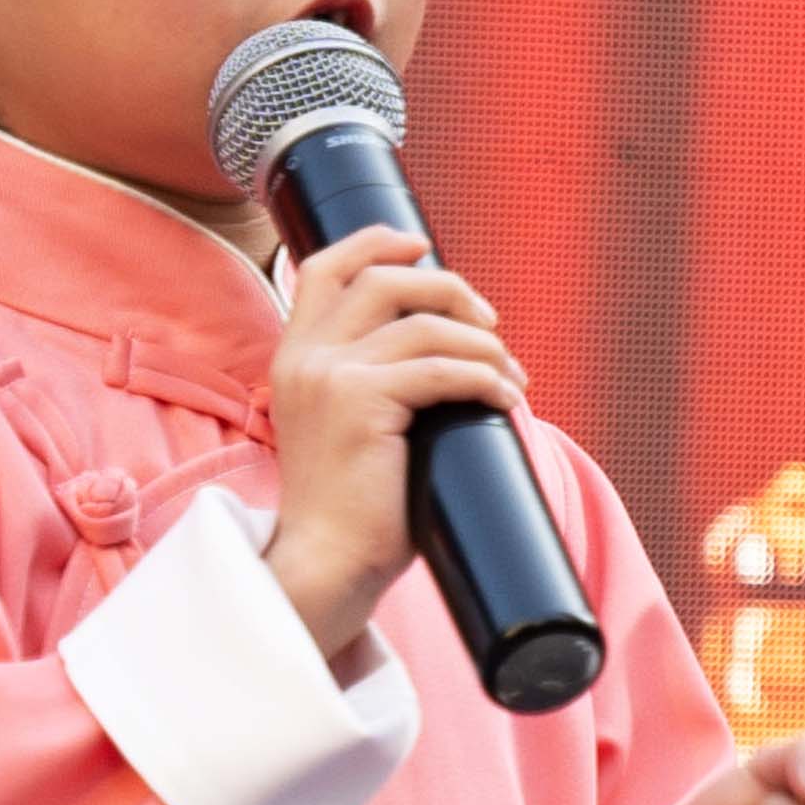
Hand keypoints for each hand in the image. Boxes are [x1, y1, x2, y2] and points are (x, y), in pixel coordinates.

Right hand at [264, 224, 532, 662]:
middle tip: (490, 324)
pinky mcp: (364, 402)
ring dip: (482, 345)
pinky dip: (486, 378)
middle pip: (385, 281)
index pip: (325, 267)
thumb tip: (445, 353)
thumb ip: (370, 382)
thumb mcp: (344, 427)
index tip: (422, 245)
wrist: (327, 561)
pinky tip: (507, 399)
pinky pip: (443, 370)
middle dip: (449, 289)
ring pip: (424, 325)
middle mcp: (306, 356)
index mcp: (294, 356)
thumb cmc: (351, 508)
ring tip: (510, 376)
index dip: (377, 243)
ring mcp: (331, 376)